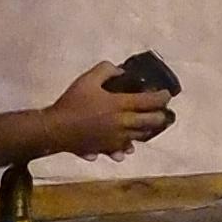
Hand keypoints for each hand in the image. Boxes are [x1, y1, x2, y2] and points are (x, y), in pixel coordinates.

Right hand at [50, 64, 175, 158]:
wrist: (54, 129)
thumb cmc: (71, 103)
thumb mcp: (87, 80)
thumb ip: (106, 70)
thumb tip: (121, 71)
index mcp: (120, 105)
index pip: (151, 102)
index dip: (163, 97)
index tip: (166, 94)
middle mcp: (123, 124)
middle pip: (153, 122)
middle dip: (161, 115)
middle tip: (160, 110)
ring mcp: (117, 139)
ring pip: (141, 137)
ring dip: (147, 130)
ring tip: (145, 124)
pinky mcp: (107, 149)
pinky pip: (123, 151)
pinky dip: (127, 147)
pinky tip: (126, 144)